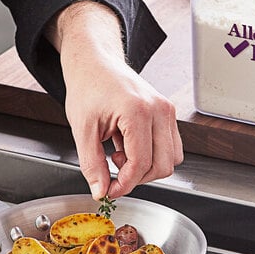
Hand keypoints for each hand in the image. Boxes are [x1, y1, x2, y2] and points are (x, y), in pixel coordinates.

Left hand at [47, 1, 182, 198]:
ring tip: (121, 154)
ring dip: (147, 167)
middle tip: (114, 173)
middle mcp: (159, 110)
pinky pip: (171, 146)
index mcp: (138, 111)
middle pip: (163, 165)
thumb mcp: (82, 129)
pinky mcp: (167, 112)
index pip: (142, 163)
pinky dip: (153, 155)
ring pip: (172, 158)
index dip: (125, 184)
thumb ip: (92, 164)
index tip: (110, 190)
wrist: (94, 62)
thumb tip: (101, 190)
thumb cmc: (88, 86)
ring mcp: (167, 110)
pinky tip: (129, 147)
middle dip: (138, 178)